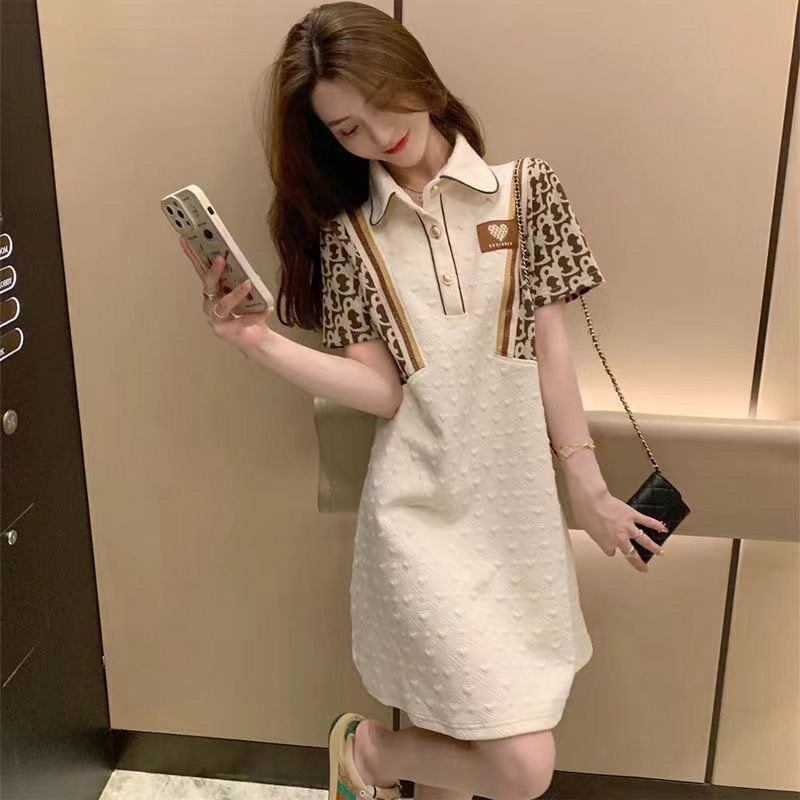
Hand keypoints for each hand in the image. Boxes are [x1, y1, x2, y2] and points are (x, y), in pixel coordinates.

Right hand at [180, 239, 272, 354]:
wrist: (256, 339)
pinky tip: (267, 310)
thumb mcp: (246, 294)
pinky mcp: (225, 332)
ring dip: (236, 293)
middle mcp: (210, 304)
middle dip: (214, 271)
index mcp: (213, 292)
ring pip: (222, 304)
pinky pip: (241, 320)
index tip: (186, 240)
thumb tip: (244, 265)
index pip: (201, 271)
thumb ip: (242, 281)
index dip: (192, 256)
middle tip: (221, 258)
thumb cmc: (248, 314)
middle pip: (209, 286)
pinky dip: (256, 314)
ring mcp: (216, 319)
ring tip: (248, 283)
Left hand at [570, 488, 667, 572]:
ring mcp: (628, 527)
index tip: (609, 547)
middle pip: (632, 554)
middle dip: (639, 563)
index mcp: (607, 544)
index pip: (611, 552)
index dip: (610, 549)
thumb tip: (601, 534)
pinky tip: (664, 528)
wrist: (591, 501)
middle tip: (645, 569)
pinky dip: (656, 525)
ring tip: (660, 552)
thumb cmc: (585, 513)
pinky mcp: (632, 515)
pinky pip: (646, 521)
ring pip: (644, 540)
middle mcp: (620, 539)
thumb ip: (597, 536)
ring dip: (653, 547)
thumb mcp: (588, 530)